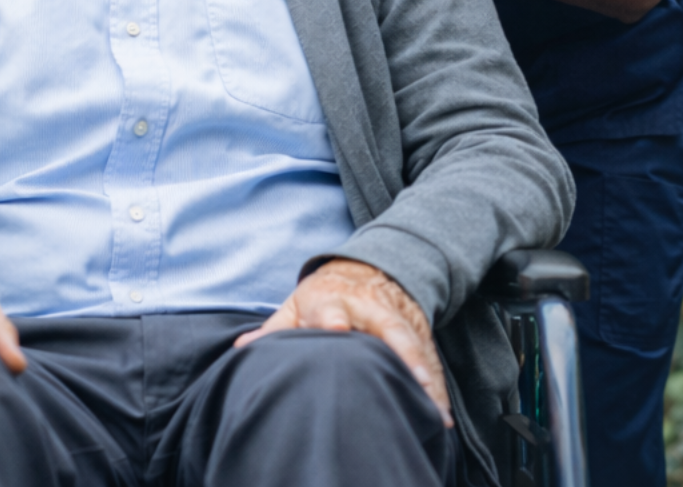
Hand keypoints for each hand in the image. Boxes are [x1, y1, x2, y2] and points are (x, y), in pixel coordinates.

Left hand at [233, 259, 451, 425]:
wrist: (368, 268)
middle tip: (411, 379)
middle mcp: (370, 307)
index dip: (332, 318)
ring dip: (425, 375)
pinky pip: (429, 359)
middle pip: (387, 327)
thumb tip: (242, 348)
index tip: (335, 328)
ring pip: (414, 345)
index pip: (332, 307)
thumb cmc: (324, 295)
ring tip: (433, 408)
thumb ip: (275, 329)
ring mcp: (397, 317)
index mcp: (332, 298)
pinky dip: (436, 387)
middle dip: (400, 351)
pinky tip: (440, 414)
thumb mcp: (296, 305)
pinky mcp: (417, 330)